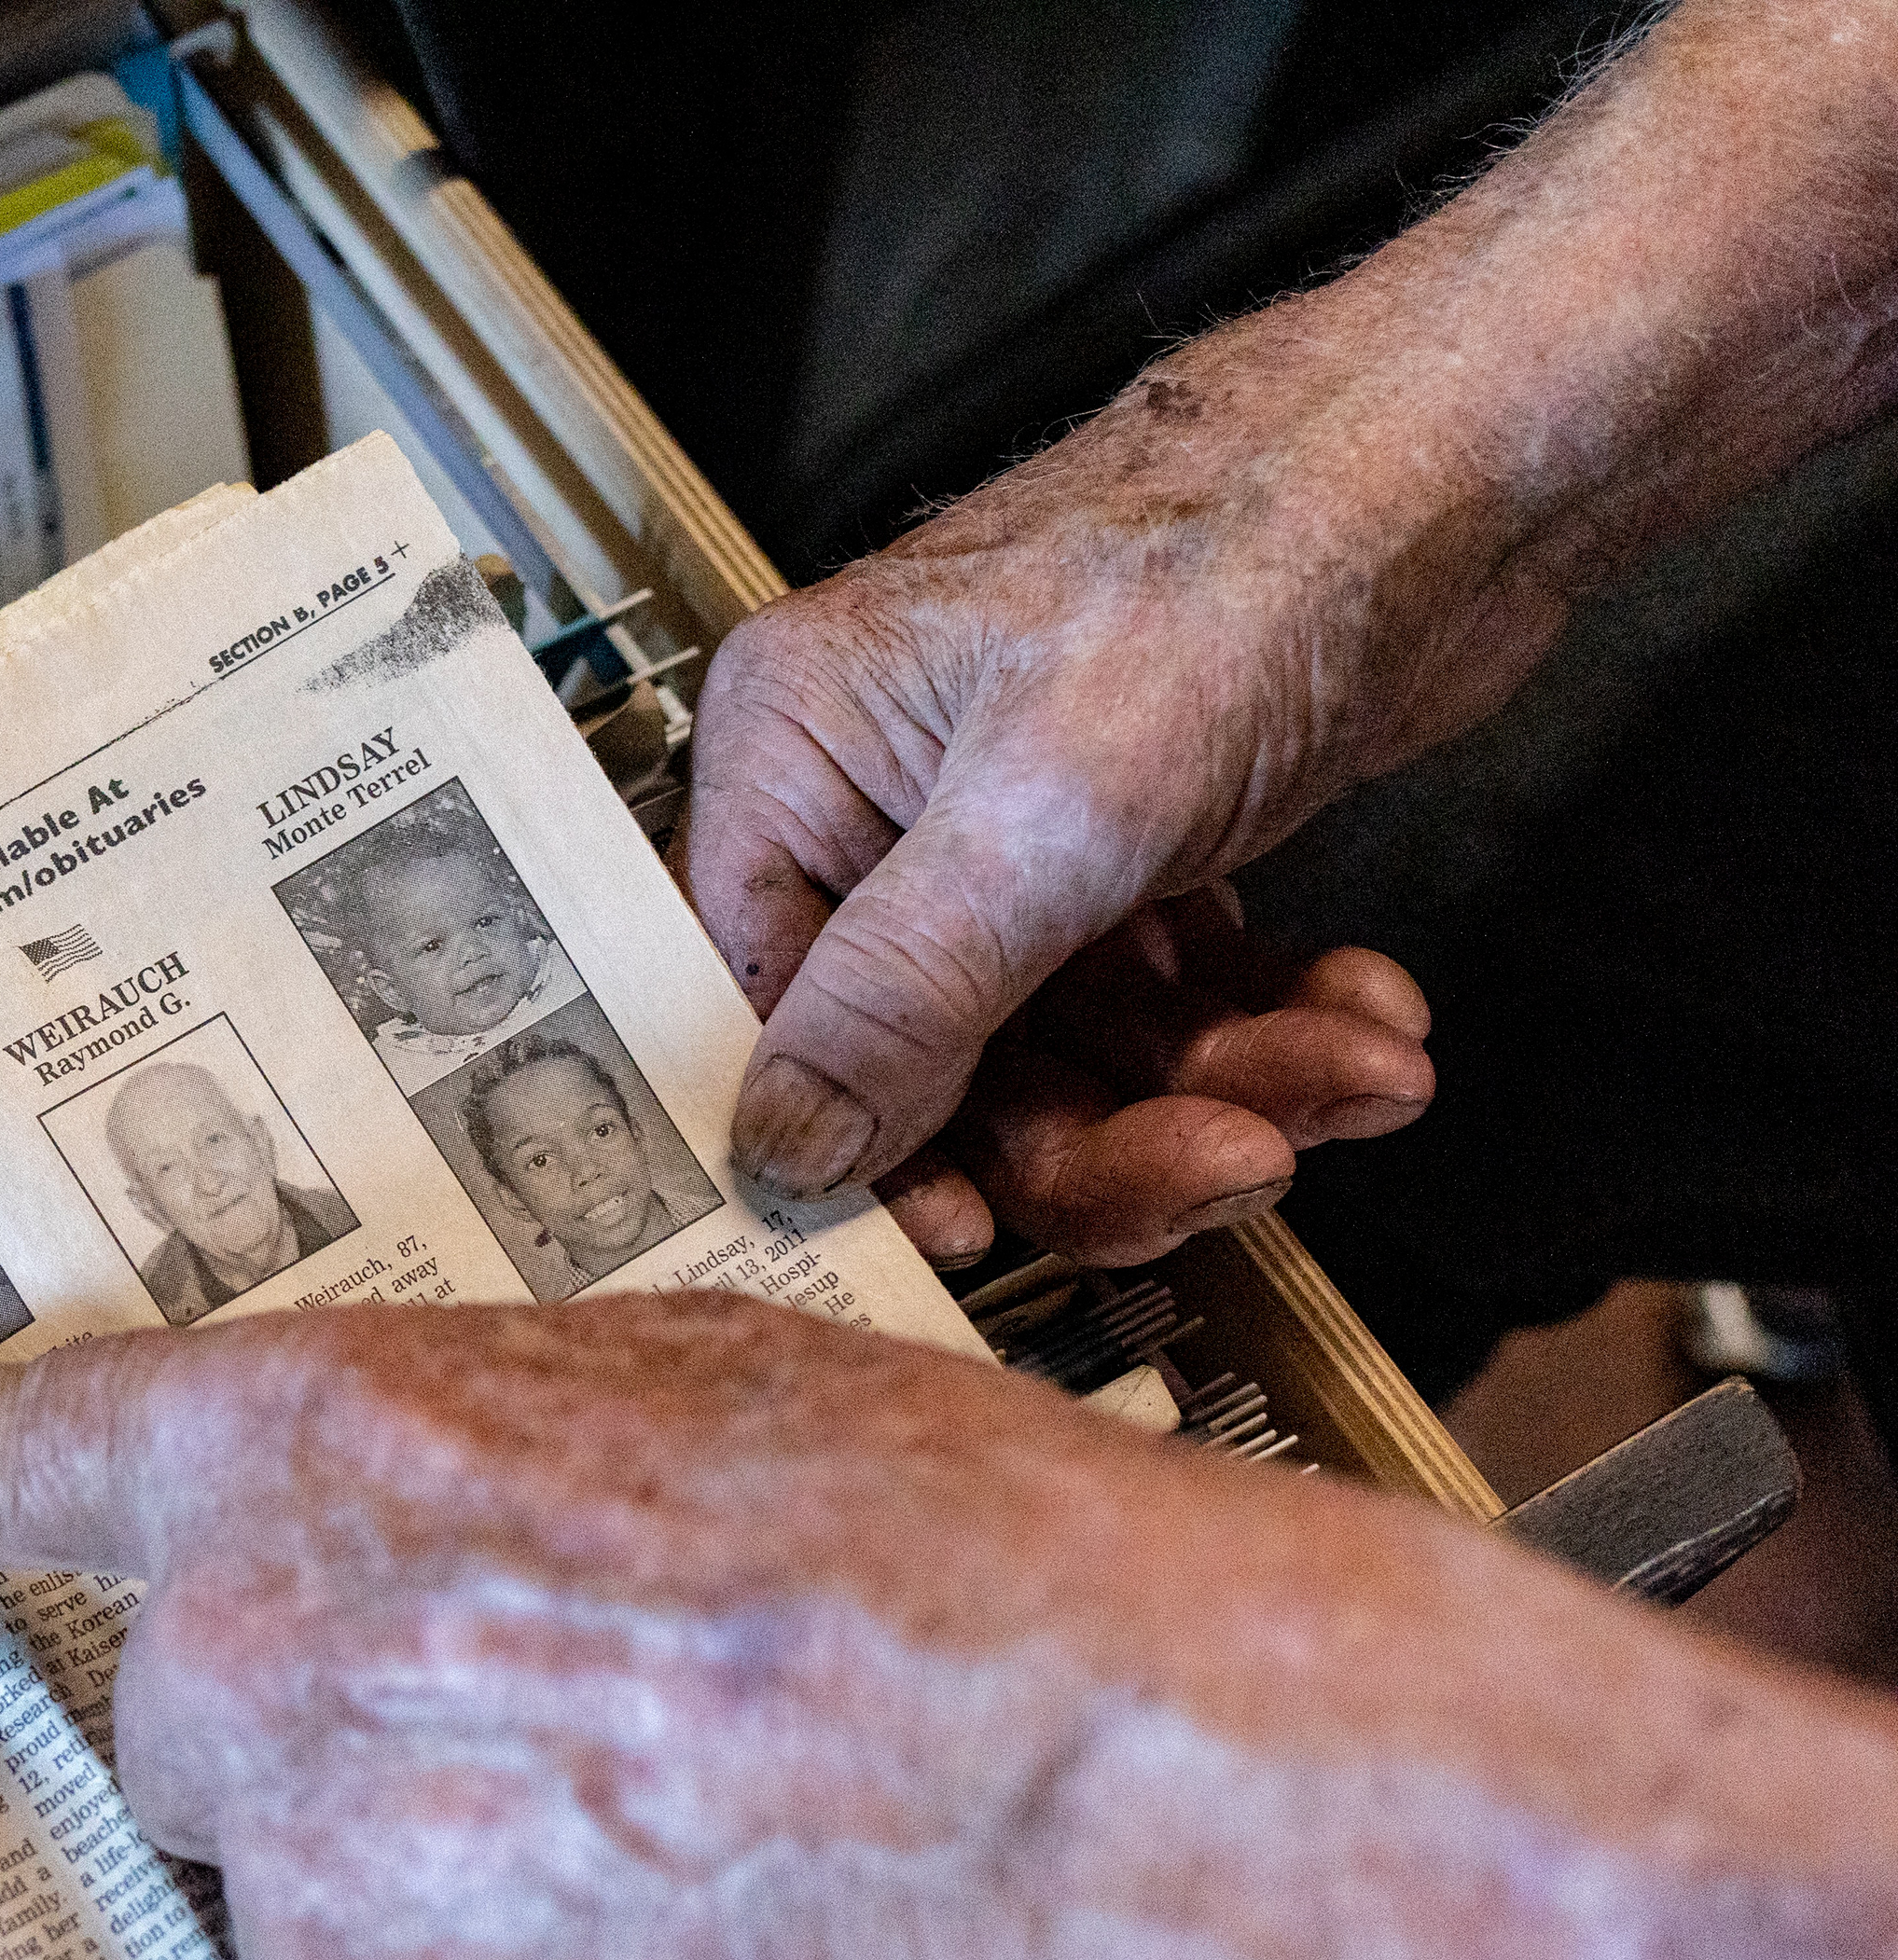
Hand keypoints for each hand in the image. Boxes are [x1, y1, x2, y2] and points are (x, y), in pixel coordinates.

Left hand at [0, 1297, 1897, 1959]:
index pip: (2, 1458)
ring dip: (429, 1891)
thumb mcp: (659, 1387)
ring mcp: (289, 1861)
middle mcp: (242, 1645)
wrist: (1055, 1771)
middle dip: (333, 1740)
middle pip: (191, 1726)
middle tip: (544, 1740)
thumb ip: (453, 1447)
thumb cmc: (916, 1539)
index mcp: (305, 1441)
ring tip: (641, 1850)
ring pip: (301, 1893)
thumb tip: (403, 1521)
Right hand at [686, 344, 1519, 1260]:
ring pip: (1077, 1048)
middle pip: (943, 1060)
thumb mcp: (1040, 816)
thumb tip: (782, 1142)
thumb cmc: (1231, 564)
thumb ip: (897, 996)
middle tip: (1234, 1160)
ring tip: (1347, 1073)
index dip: (874, 1136)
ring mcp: (1014, 829)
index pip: (772, 1006)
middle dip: (1110, 1125)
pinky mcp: (1132, 847)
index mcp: (798, 759)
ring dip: (1225, 1085)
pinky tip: (1357, 1015)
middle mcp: (885, 800)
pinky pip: (1168, 1000)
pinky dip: (1267, 1026)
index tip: (974, 1229)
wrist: (1450, 469)